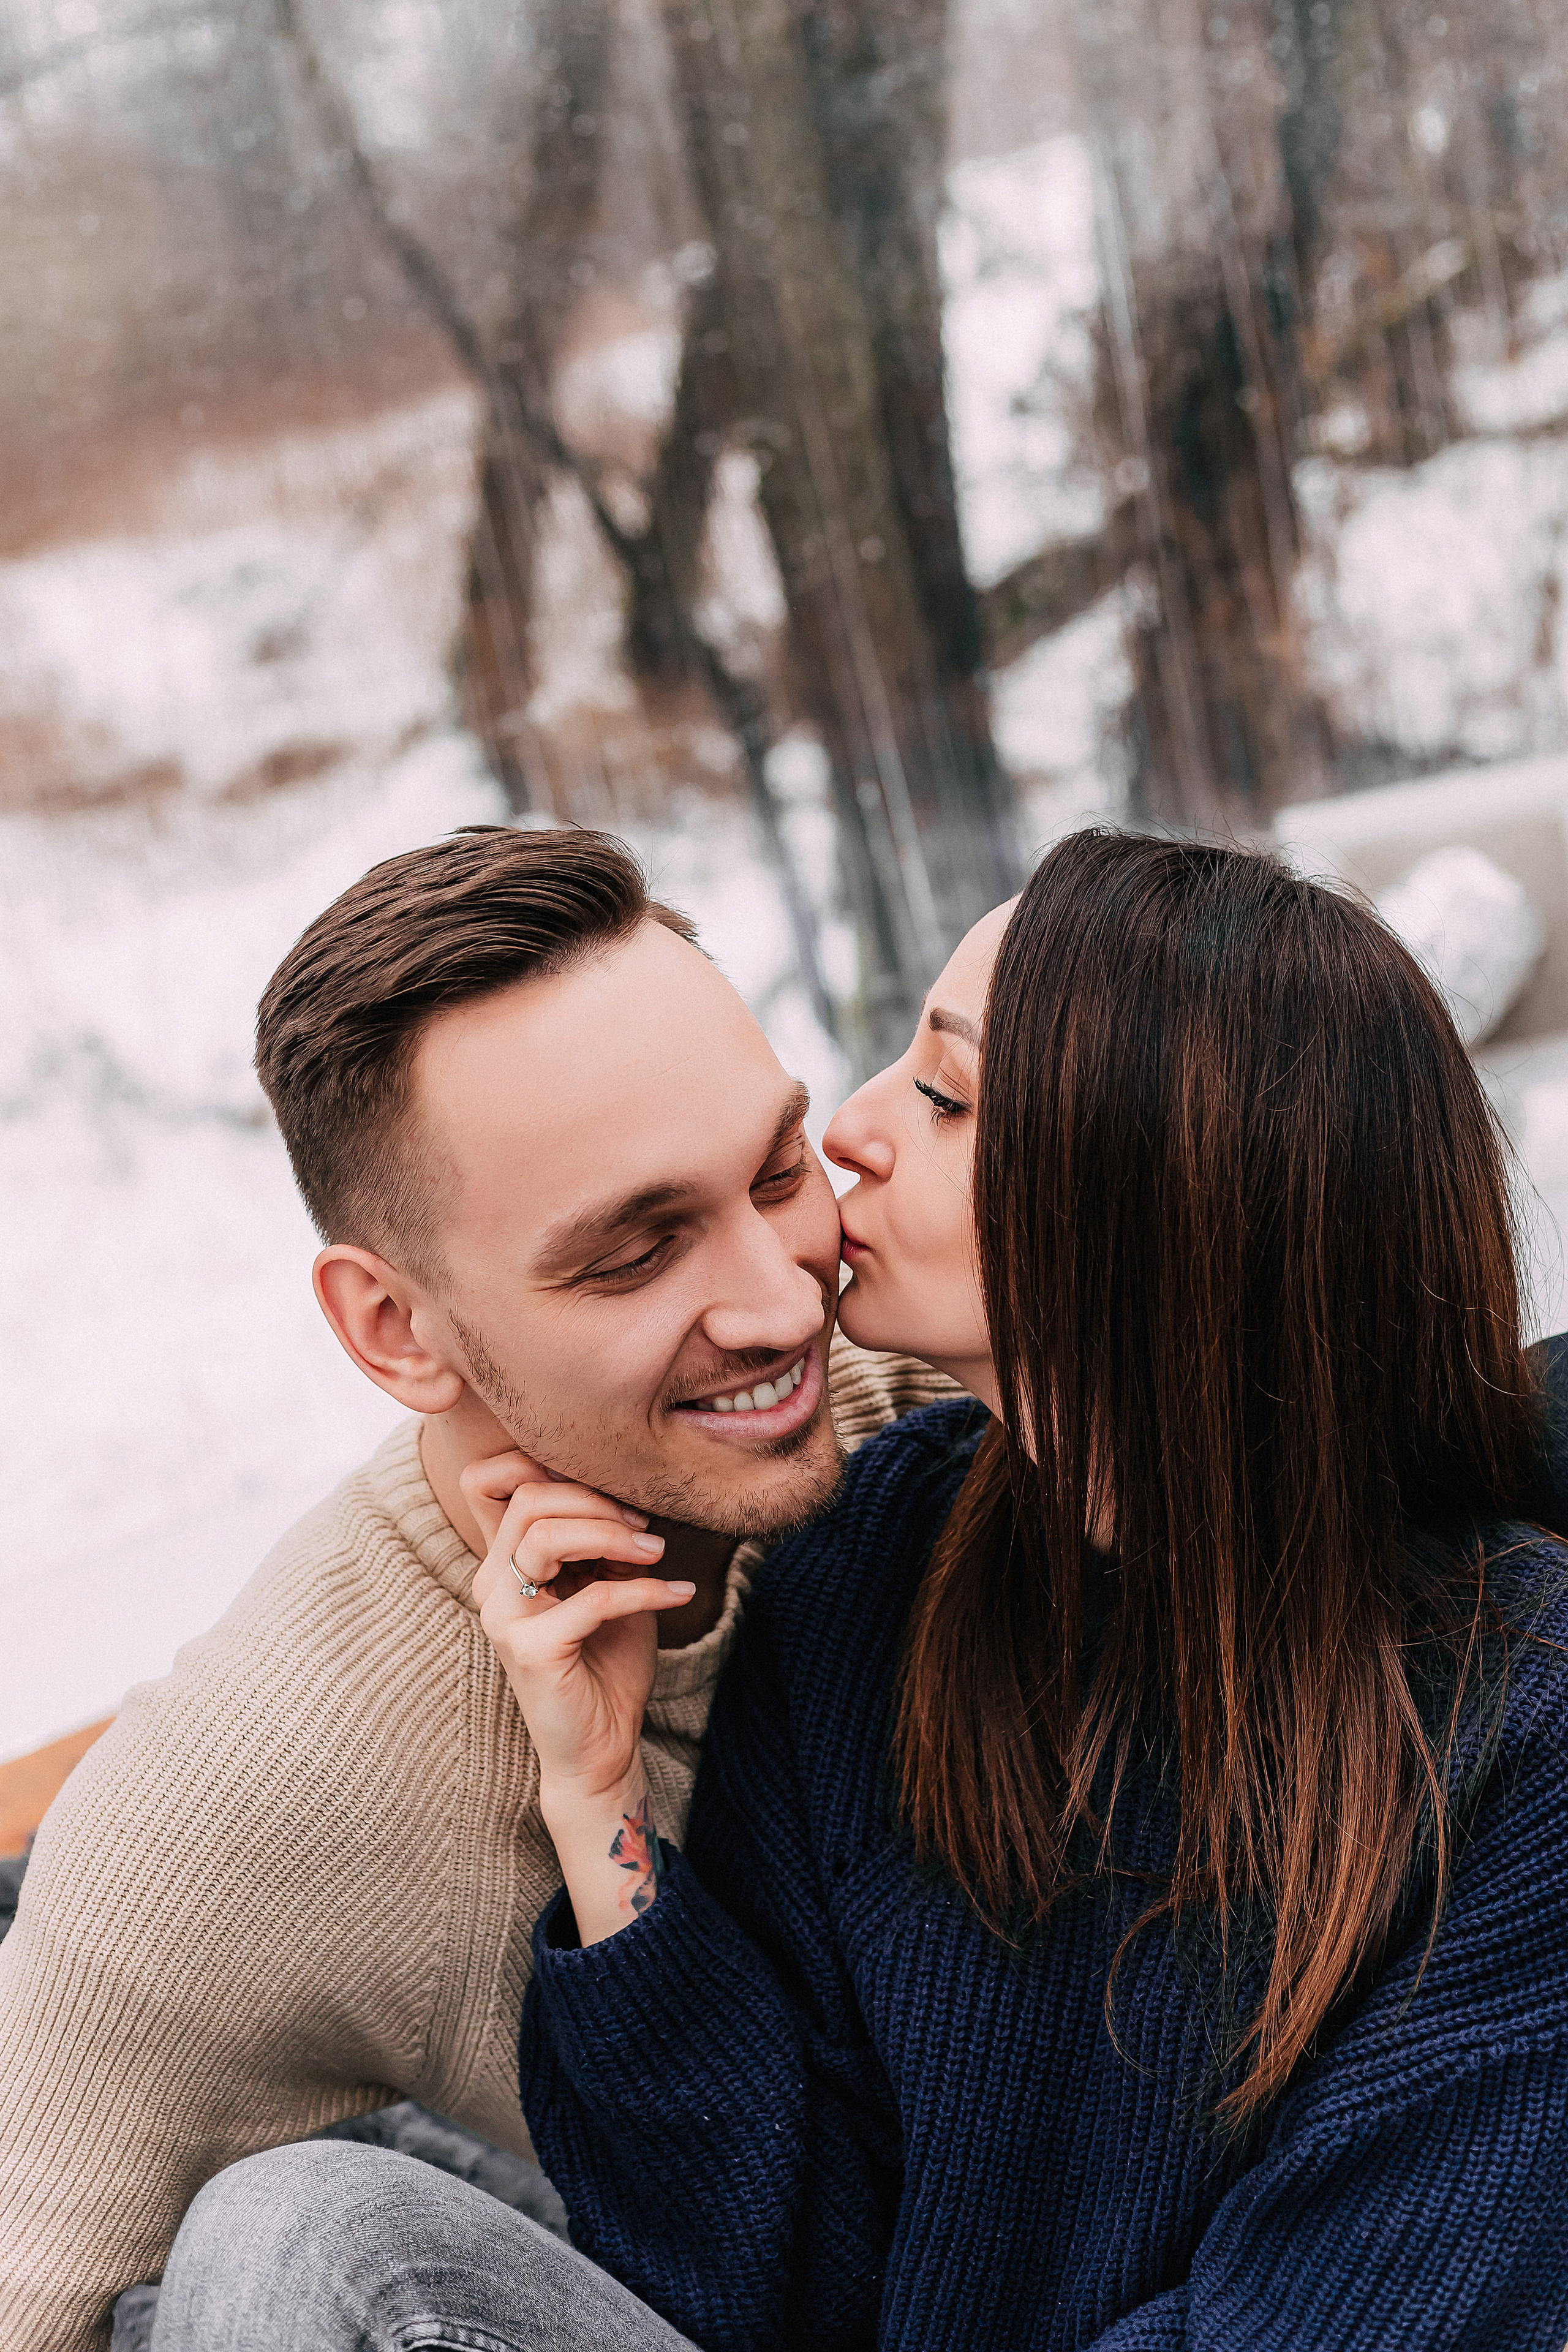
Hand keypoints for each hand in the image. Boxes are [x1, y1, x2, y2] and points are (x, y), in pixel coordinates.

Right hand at [465, 1450, 694, 1812]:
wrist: (603, 1747)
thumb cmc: (607, 1662)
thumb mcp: (609, 1582)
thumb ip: (605, 1537)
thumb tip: (631, 1489)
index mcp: (503, 1561)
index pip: (486, 1479)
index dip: (537, 1460)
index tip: (605, 1483)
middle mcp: (491, 1584)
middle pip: (527, 1499)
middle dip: (596, 1499)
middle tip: (645, 1526)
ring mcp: (505, 1617)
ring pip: (545, 1537)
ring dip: (613, 1535)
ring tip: (657, 1552)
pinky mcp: (532, 1651)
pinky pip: (592, 1597)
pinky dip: (644, 1590)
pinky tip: (678, 1595)